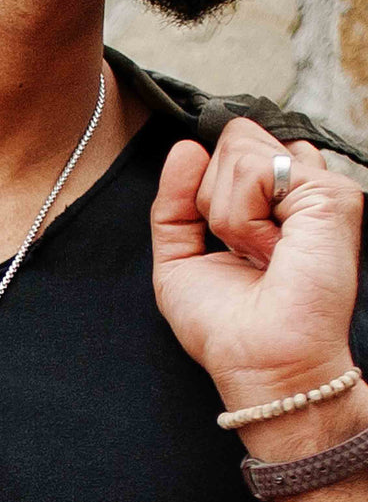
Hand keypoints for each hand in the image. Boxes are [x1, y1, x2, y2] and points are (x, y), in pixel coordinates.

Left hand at [150, 117, 363, 414]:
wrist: (256, 362)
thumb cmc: (223, 326)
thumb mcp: (177, 258)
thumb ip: (173, 203)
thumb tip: (185, 148)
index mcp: (269, 200)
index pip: (230, 147)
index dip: (206, 189)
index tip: (221, 239)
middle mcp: (295, 187)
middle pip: (231, 140)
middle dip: (212, 199)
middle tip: (240, 250)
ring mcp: (314, 188)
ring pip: (237, 150)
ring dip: (226, 217)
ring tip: (257, 257)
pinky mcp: (328, 195)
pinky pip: (253, 172)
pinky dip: (242, 221)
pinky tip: (269, 253)